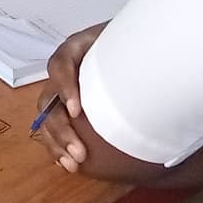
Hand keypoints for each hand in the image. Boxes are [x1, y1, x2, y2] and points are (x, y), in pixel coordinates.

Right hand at [36, 25, 142, 180]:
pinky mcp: (66, 108)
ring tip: (73, 163)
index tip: (76, 111)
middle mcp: (65, 72)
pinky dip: (57, 147)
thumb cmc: (132, 41)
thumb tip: (155, 70)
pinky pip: (53, 128)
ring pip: (47, 117)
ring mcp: (62, 91)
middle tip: (79, 152)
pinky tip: (68, 163)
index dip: (64, 88)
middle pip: (49, 99)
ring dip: (56, 143)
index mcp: (76, 49)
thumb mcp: (131, 38)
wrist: (134, 47)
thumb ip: (133, 50)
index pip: (60, 65)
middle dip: (61, 129)